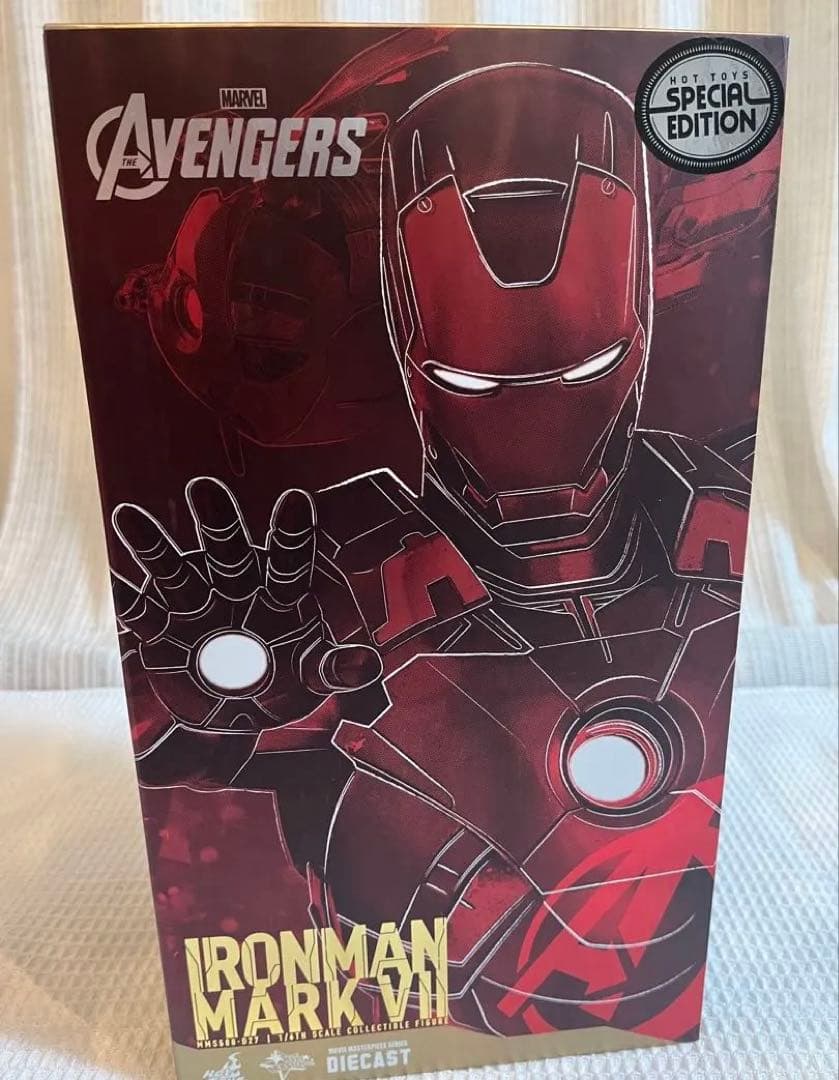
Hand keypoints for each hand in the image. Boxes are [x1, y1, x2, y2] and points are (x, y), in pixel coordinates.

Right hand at [112, 478, 382, 730]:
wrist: (235, 710)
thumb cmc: (282, 679)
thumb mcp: (310, 675)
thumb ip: (335, 668)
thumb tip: (368, 664)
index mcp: (279, 593)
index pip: (289, 560)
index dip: (292, 533)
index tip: (295, 499)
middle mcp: (235, 587)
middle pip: (228, 552)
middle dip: (217, 522)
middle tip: (203, 487)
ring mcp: (195, 605)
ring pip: (175, 571)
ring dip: (154, 547)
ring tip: (128, 516)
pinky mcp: (162, 631)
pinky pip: (144, 614)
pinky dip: (131, 601)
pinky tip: (115, 579)